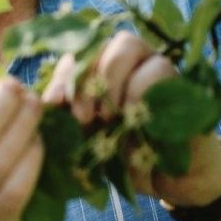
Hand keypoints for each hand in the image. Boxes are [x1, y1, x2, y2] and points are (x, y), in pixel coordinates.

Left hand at [42, 32, 220, 206]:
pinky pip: (157, 68)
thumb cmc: (120, 155)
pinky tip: (131, 118)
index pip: (73, 54)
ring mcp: (153, 63)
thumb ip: (64, 119)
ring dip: (110, 81)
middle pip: (98, 41)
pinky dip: (139, 91)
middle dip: (84, 78)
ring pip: (128, 44)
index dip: (61, 75)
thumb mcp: (84, 139)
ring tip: (106, 119)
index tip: (54, 104)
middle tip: (82, 117)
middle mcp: (124, 58)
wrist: (166, 179)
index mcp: (96, 69)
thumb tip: (41, 105)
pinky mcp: (179, 78)